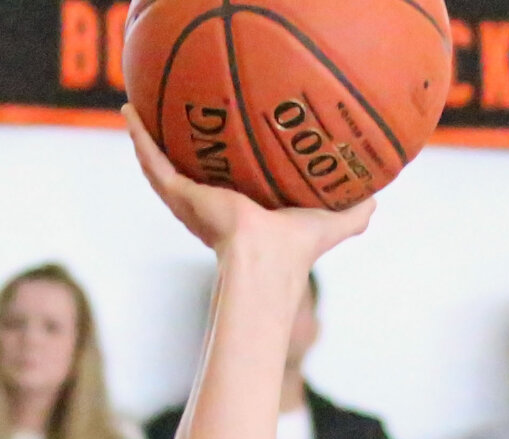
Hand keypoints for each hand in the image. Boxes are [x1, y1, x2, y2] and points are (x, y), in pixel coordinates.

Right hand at [123, 107, 373, 267]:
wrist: (267, 258)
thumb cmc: (298, 248)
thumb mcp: (332, 221)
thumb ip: (354, 212)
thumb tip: (379, 200)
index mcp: (243, 213)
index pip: (228, 185)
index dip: (223, 165)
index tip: (219, 141)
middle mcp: (212, 208)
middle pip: (190, 173)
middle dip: (180, 149)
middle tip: (171, 120)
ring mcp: (191, 203)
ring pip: (162, 163)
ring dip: (147, 137)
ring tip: (135, 108)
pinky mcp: (179, 195)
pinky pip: (153, 160)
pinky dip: (139, 135)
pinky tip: (129, 109)